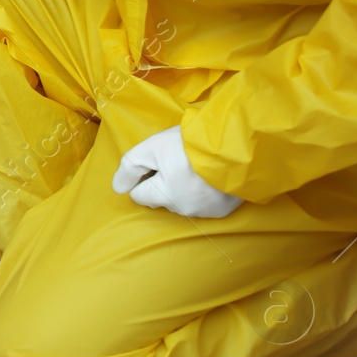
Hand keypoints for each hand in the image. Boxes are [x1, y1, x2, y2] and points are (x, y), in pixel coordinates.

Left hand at [112, 125, 242, 218]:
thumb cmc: (190, 144)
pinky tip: (210, 176)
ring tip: (196, 166)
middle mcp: (184, 210)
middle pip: (161, 198)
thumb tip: (118, 188)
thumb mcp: (152, 147)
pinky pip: (205, 203)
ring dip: (184, 188)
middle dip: (163, 183)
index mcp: (164, 196)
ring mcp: (206, 211)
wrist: (238, 144)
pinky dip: (204, 192)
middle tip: (178, 160)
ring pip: (182, 202)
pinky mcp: (225, 209)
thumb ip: (130, 166)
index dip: (143, 175)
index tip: (156, 161)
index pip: (138, 194)